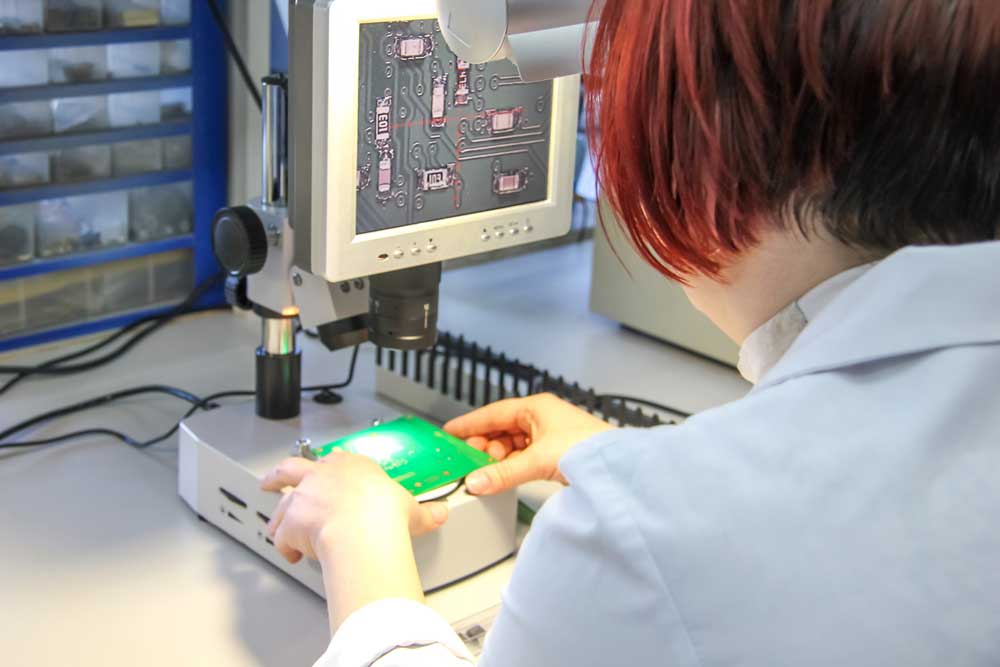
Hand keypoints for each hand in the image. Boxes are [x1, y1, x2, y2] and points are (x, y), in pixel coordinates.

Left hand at [260, 452, 448, 564]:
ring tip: (279, 532)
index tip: (327, 472)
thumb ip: (424, 513)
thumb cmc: (385, 514)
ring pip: (281, 506)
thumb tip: (441, 514)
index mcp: (351, 467)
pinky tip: (292, 556)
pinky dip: (284, 548)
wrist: (362, 528)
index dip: (328, 468)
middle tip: (272, 480)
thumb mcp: (411, 510)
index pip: (335, 460)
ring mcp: (302, 497)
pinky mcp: (290, 522)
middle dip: (278, 475)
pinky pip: (281, 538)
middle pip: (290, 469)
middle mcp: (321, 476)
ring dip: (278, 519)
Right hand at [444, 393, 614, 494]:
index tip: (449, 433)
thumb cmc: (589, 448)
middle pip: (501, 429)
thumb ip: (503, 473)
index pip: (493, 413)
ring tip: (485, 472)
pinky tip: (504, 476)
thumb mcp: (537, 460)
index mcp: (536, 407)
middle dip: (483, 446)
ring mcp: (550, 435)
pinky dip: (511, 466)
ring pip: (512, 445)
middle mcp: (542, 417)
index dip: (469, 423)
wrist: (618, 467)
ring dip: (498, 459)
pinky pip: (524, 456)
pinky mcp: (556, 452)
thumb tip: (476, 481)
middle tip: (467, 461)